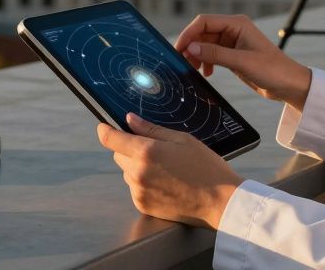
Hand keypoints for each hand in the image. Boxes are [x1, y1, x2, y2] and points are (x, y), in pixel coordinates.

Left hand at [97, 113, 241, 228]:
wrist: (219, 202)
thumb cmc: (205, 167)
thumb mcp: (182, 140)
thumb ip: (152, 129)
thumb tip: (129, 119)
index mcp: (146, 152)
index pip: (110, 139)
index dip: (104, 130)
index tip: (104, 126)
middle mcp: (137, 173)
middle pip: (118, 155)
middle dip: (128, 148)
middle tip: (153, 148)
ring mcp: (139, 191)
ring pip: (126, 172)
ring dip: (136, 166)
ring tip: (164, 168)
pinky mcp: (143, 206)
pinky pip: (135, 188)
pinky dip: (143, 183)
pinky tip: (165, 182)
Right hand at [175, 14, 312, 111]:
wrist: (289, 84)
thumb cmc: (273, 70)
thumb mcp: (242, 62)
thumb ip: (215, 54)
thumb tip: (192, 48)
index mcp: (237, 24)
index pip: (204, 22)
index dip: (189, 34)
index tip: (179, 49)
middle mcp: (234, 30)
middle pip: (203, 33)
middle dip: (192, 47)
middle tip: (183, 63)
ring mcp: (233, 42)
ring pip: (205, 44)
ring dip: (197, 56)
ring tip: (194, 71)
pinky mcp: (233, 54)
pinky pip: (212, 54)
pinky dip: (206, 62)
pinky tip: (206, 74)